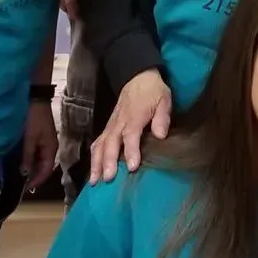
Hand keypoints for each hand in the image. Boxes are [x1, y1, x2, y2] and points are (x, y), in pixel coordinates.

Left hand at [22, 100, 57, 189]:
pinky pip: (35, 154)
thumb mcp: (29, 139)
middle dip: (33, 177)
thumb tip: (24, 173)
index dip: (37, 181)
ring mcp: (44, 143)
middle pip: (43, 167)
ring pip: (38, 161)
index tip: (26, 189)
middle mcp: (49, 148)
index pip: (46, 171)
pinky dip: (28, 160)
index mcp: (50, 149)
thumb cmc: (34, 119)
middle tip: (21, 185)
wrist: (35, 99)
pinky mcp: (38, 138)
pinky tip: (20, 162)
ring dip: (30, 169)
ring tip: (19, 176)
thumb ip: (27, 156)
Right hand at [86, 69, 170, 184]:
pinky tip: (94, 170)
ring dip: (97, 162)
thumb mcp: (164, 100)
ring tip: (95, 180)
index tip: (132, 167)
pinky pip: (98, 142)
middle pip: (111, 143)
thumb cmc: (153, 91)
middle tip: (108, 179)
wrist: (138, 77)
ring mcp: (111, 125)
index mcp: (134, 116)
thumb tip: (161, 136)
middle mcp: (119, 122)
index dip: (131, 151)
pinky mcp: (108, 127)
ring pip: (100, 144)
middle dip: (108, 161)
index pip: (130, 135)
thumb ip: (162, 118)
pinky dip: (94, 157)